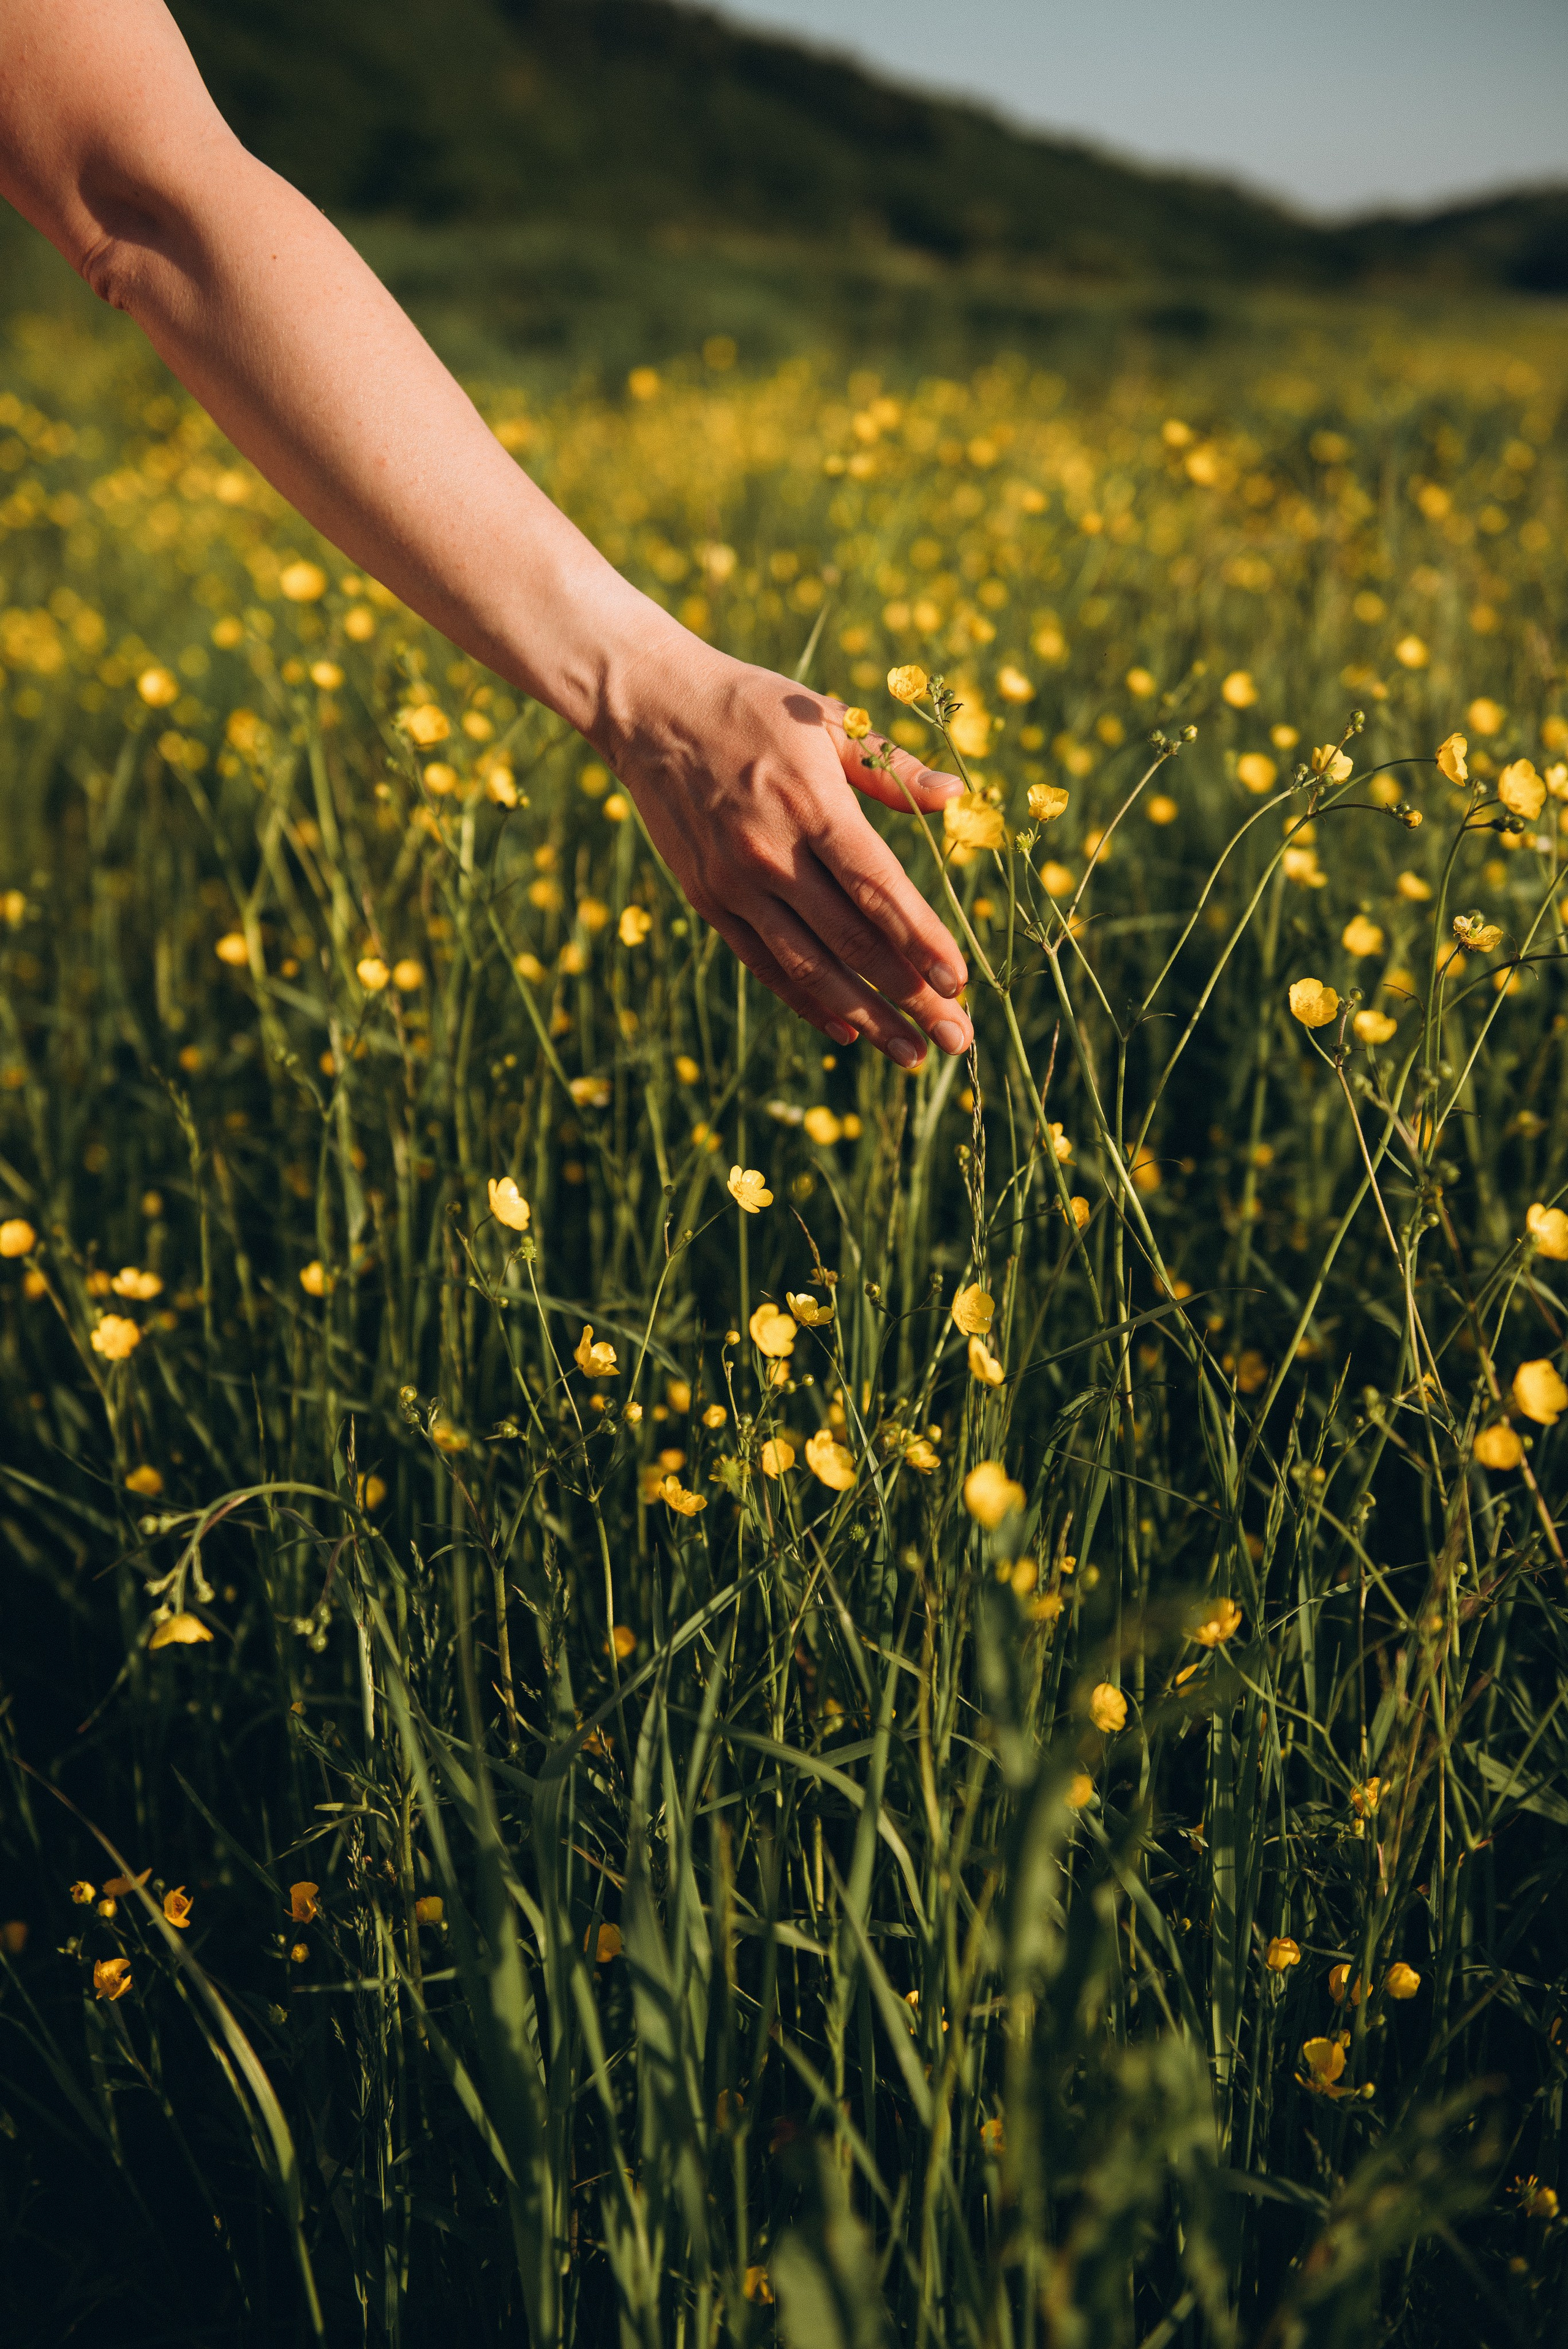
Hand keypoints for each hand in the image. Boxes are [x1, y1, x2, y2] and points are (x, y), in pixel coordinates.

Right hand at [601, 644, 973, 1065]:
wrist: (652, 710)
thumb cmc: (754, 707)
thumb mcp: (827, 718)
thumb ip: (892, 766)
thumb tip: (958, 800)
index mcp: (812, 804)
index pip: (878, 889)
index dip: (922, 941)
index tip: (961, 984)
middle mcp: (771, 853)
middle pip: (853, 941)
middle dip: (910, 996)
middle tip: (957, 1038)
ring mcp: (735, 884)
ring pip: (810, 967)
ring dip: (866, 1017)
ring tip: (911, 1054)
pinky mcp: (708, 900)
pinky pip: (765, 964)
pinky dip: (807, 1002)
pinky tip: (848, 1031)